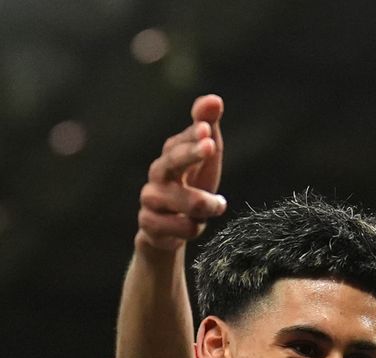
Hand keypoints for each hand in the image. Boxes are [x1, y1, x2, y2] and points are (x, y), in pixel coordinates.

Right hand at [137, 94, 225, 250]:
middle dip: (190, 154)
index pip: (181, 143)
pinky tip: (194, 226)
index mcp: (172, 158)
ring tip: (217, 205)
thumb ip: (208, 132)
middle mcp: (158, 176)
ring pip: (179, 200)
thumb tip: (215, 98)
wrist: (170, 233)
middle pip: (170, 162)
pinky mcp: (150, 226)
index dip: (193, 136)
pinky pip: (177, 227)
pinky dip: (191, 228)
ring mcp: (151, 201)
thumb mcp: (205, 164)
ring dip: (203, 203)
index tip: (207, 129)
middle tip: (209, 146)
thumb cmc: (191, 191)